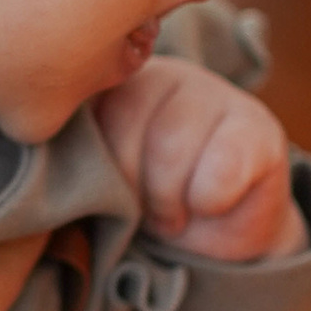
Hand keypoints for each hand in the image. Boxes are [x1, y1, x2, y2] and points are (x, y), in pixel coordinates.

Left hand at [95, 56, 304, 261]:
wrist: (217, 235)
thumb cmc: (146, 209)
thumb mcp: (100, 181)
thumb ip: (79, 152)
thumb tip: (53, 151)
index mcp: (114, 83)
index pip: (85, 103)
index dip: (97, 163)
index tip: (110, 191)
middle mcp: (163, 75)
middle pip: (126, 119)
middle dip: (130, 184)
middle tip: (145, 210)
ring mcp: (214, 92)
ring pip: (170, 145)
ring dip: (167, 200)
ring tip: (173, 214)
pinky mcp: (257, 126)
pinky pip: (221, 169)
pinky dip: (209, 202)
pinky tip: (212, 205)